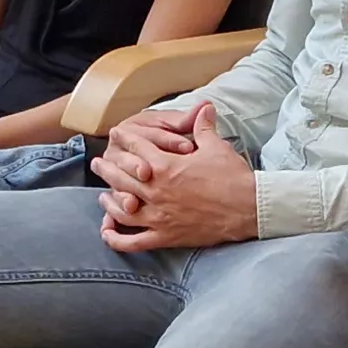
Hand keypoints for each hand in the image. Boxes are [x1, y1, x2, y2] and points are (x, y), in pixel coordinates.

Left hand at [93, 100, 257, 250]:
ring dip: (108, 201)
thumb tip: (204, 106)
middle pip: (121, 177)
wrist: (249, 208)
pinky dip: (117, 238)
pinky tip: (107, 233)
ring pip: (121, 209)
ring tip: (102, 195)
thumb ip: (203, 127)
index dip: (124, 139)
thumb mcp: (216, 146)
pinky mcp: (165, 236)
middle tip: (98, 163)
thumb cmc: (232, 176)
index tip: (116, 134)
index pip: (135, 148)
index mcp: (165, 166)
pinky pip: (134, 241)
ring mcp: (158, 216)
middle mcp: (156, 191)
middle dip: (107, 168)